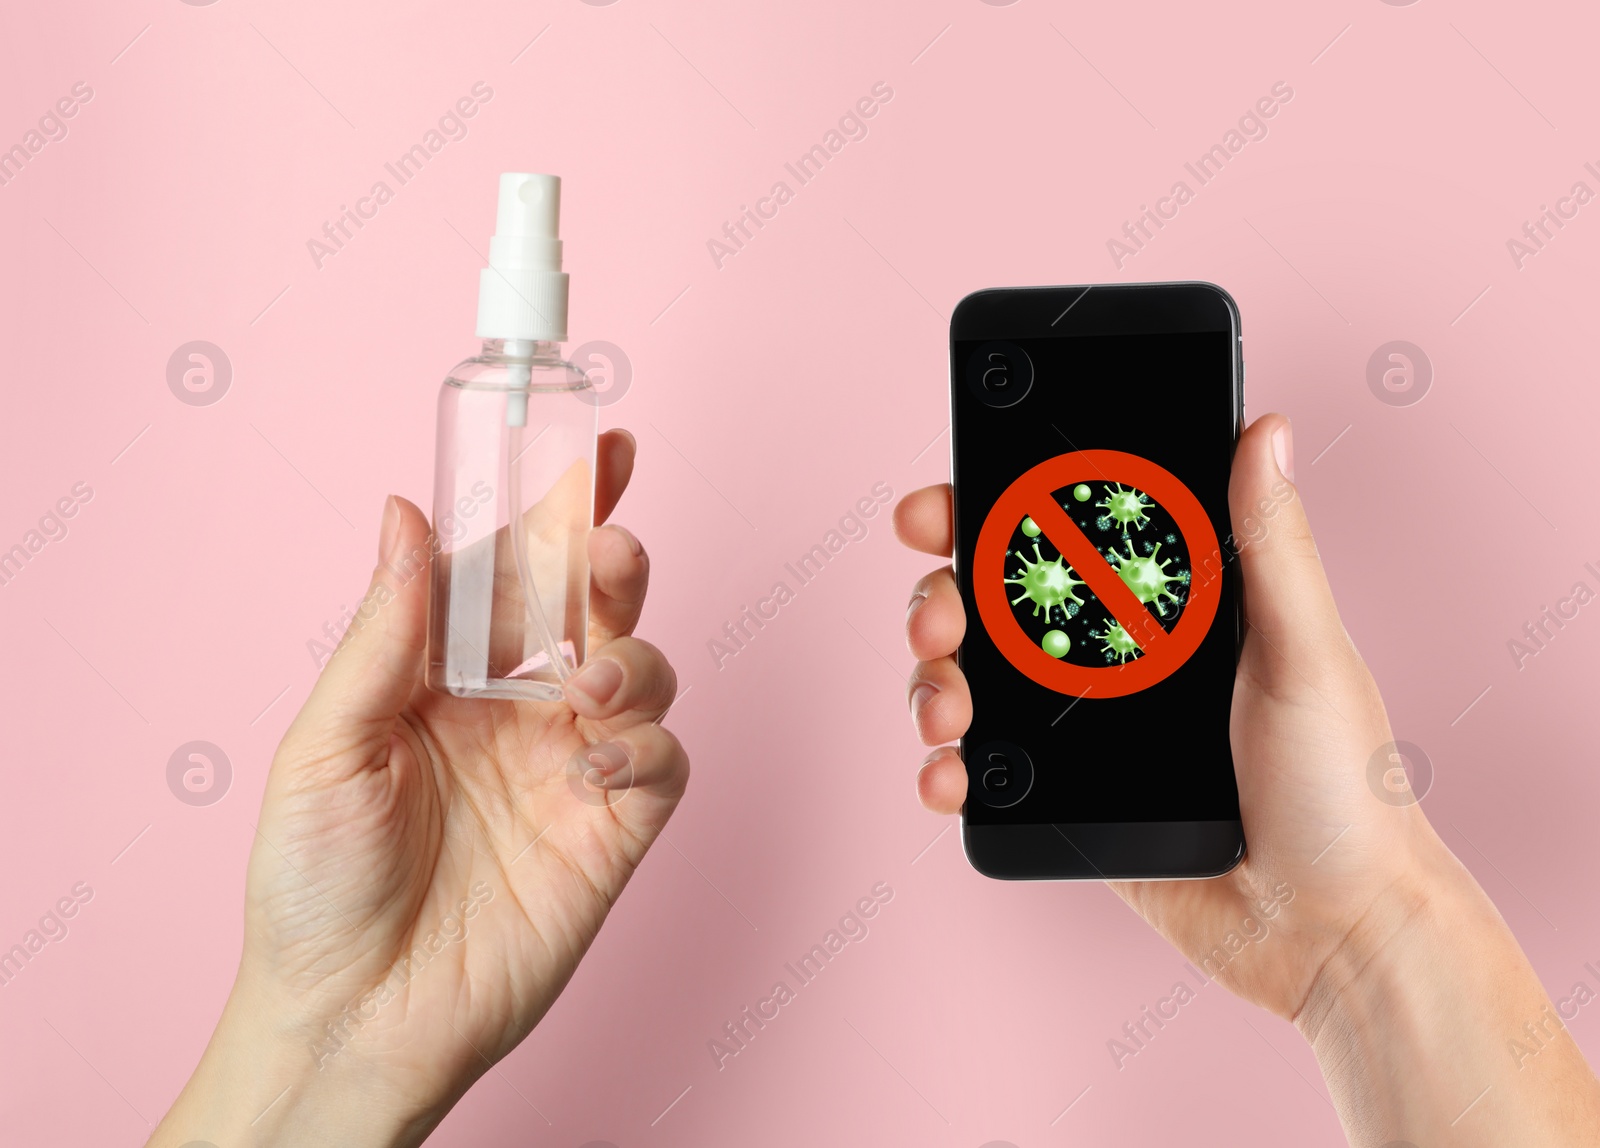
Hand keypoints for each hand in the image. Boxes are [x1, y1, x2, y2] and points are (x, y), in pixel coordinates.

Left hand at [152, 429, 687, 1146]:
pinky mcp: (611, 830)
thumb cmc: (313, 888)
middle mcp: (514, 709)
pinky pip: (663, 761)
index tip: (597, 453)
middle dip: (611, 563)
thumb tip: (402, 513)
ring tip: (593, 684)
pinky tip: (598, 757)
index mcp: (442, 675)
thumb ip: (385, 631)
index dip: (556, 510)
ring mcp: (568, 767)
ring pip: (642, 670)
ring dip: (634, 654)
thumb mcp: (325, 746)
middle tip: (608, 553)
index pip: (512, 570)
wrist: (353, 1021)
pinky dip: (649, 742)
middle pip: (589, 606)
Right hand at [893, 413, 1450, 1021]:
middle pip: (994, 602)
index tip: (941, 509)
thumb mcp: (1307, 654)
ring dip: (932, 682)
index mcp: (1168, 604)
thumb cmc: (1346, 789)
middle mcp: (1115, 656)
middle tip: (937, 620)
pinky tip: (946, 776)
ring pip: (971, 680)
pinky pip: (980, 770)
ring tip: (944, 711)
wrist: (1328, 932)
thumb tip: (1270, 428)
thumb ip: (1273, 545)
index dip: (991, 510)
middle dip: (941, 599)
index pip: (1063, 532)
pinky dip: (944, 768)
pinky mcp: (1059, 801)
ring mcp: (1080, 729)